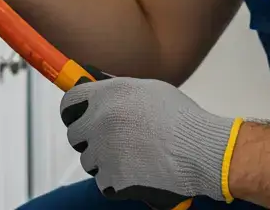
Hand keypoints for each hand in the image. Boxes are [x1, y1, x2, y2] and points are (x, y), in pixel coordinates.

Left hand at [60, 77, 239, 205]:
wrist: (200, 151)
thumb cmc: (181, 119)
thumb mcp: (149, 90)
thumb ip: (118, 90)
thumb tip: (97, 88)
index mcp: (107, 95)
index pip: (69, 102)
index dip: (74, 110)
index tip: (78, 116)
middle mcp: (99, 121)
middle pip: (75, 134)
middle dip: (89, 137)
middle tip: (112, 140)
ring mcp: (103, 153)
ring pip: (90, 160)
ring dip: (105, 160)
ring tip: (135, 156)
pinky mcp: (111, 180)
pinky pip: (105, 182)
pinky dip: (117, 181)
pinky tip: (139, 172)